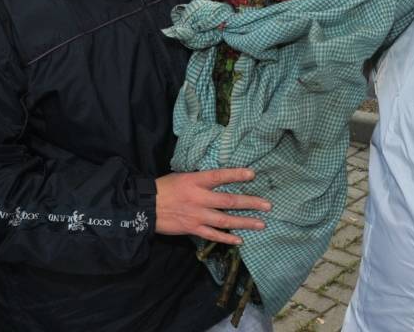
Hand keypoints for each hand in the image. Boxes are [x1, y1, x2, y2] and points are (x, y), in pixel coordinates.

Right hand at [155, 168, 270, 243]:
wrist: (146, 207)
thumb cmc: (165, 188)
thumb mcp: (183, 177)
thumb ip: (202, 180)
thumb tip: (221, 180)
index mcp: (195, 181)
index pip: (219, 176)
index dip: (236, 175)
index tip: (252, 174)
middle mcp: (199, 198)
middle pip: (229, 201)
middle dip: (250, 203)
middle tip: (268, 205)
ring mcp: (197, 215)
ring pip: (225, 220)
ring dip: (244, 222)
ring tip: (261, 224)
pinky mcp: (192, 229)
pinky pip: (213, 235)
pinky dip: (227, 238)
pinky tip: (240, 240)